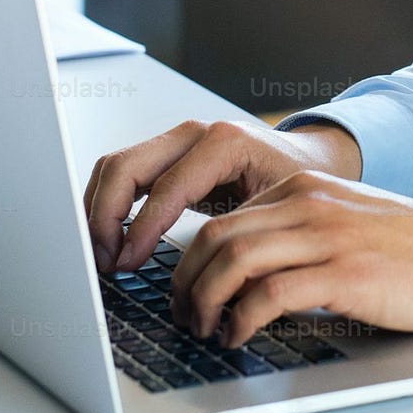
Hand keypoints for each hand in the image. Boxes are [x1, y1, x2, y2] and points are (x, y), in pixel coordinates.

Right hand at [84, 118, 361, 272]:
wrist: (313, 159)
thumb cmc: (302, 183)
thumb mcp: (280, 210)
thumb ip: (241, 236)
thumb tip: (208, 279)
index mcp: (223, 143)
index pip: (163, 188)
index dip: (139, 230)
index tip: (126, 265)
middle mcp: (194, 133)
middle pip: (125, 166)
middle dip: (105, 217)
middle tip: (105, 261)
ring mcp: (178, 139)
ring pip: (116, 166)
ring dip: (100, 210)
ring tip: (104, 254)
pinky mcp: (170, 154)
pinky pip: (125, 172)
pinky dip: (110, 203)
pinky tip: (112, 238)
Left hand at [173, 171, 412, 347]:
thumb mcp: (344, 223)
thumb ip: (298, 234)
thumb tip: (244, 273)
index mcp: (304, 189)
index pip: (222, 219)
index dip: (190, 262)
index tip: (184, 293)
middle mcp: (308, 204)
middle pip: (215, 237)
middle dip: (185, 282)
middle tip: (182, 315)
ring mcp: (326, 237)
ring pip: (234, 260)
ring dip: (206, 302)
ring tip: (205, 329)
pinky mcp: (345, 274)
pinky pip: (270, 293)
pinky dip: (242, 319)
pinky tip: (240, 336)